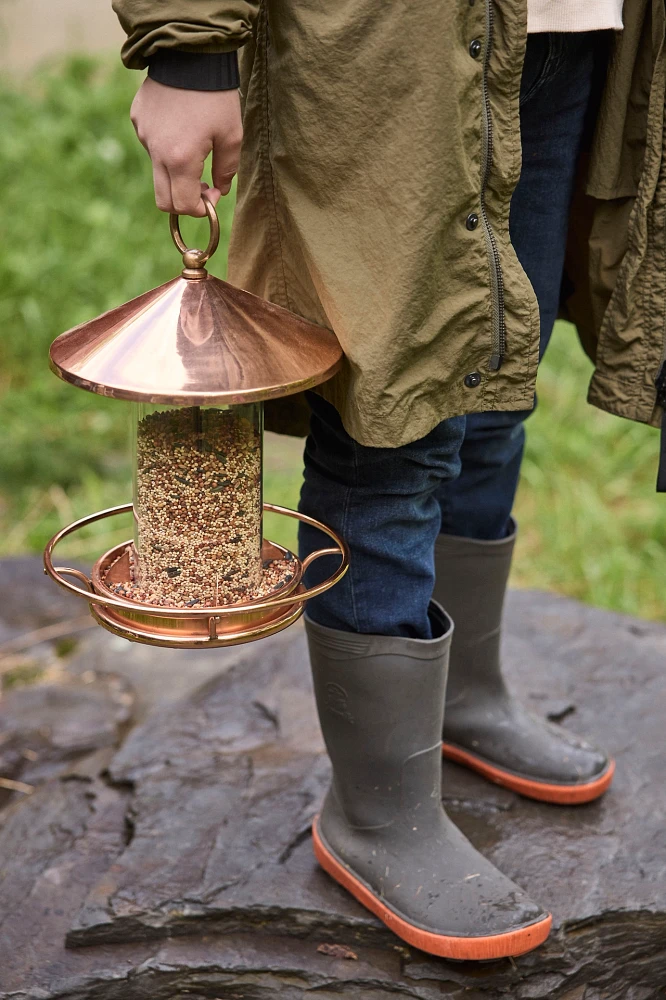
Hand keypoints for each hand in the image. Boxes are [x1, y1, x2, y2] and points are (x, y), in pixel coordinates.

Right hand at [130, 77, 241, 216]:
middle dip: (184, 201)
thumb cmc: (216, 96)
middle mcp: (157, 152)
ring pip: (158, 172)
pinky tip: (180, 127)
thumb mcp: (232, 136)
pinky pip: (151, 145)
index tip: (212, 197)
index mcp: (180, 160)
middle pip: (164, 200)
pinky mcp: (138, 120)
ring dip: (176, 172)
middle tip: (202, 187)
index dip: (200, 209)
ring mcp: (144, 135)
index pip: (183, 205)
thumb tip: (219, 190)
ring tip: (194, 148)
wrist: (190, 54)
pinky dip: (166, 148)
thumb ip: (227, 170)